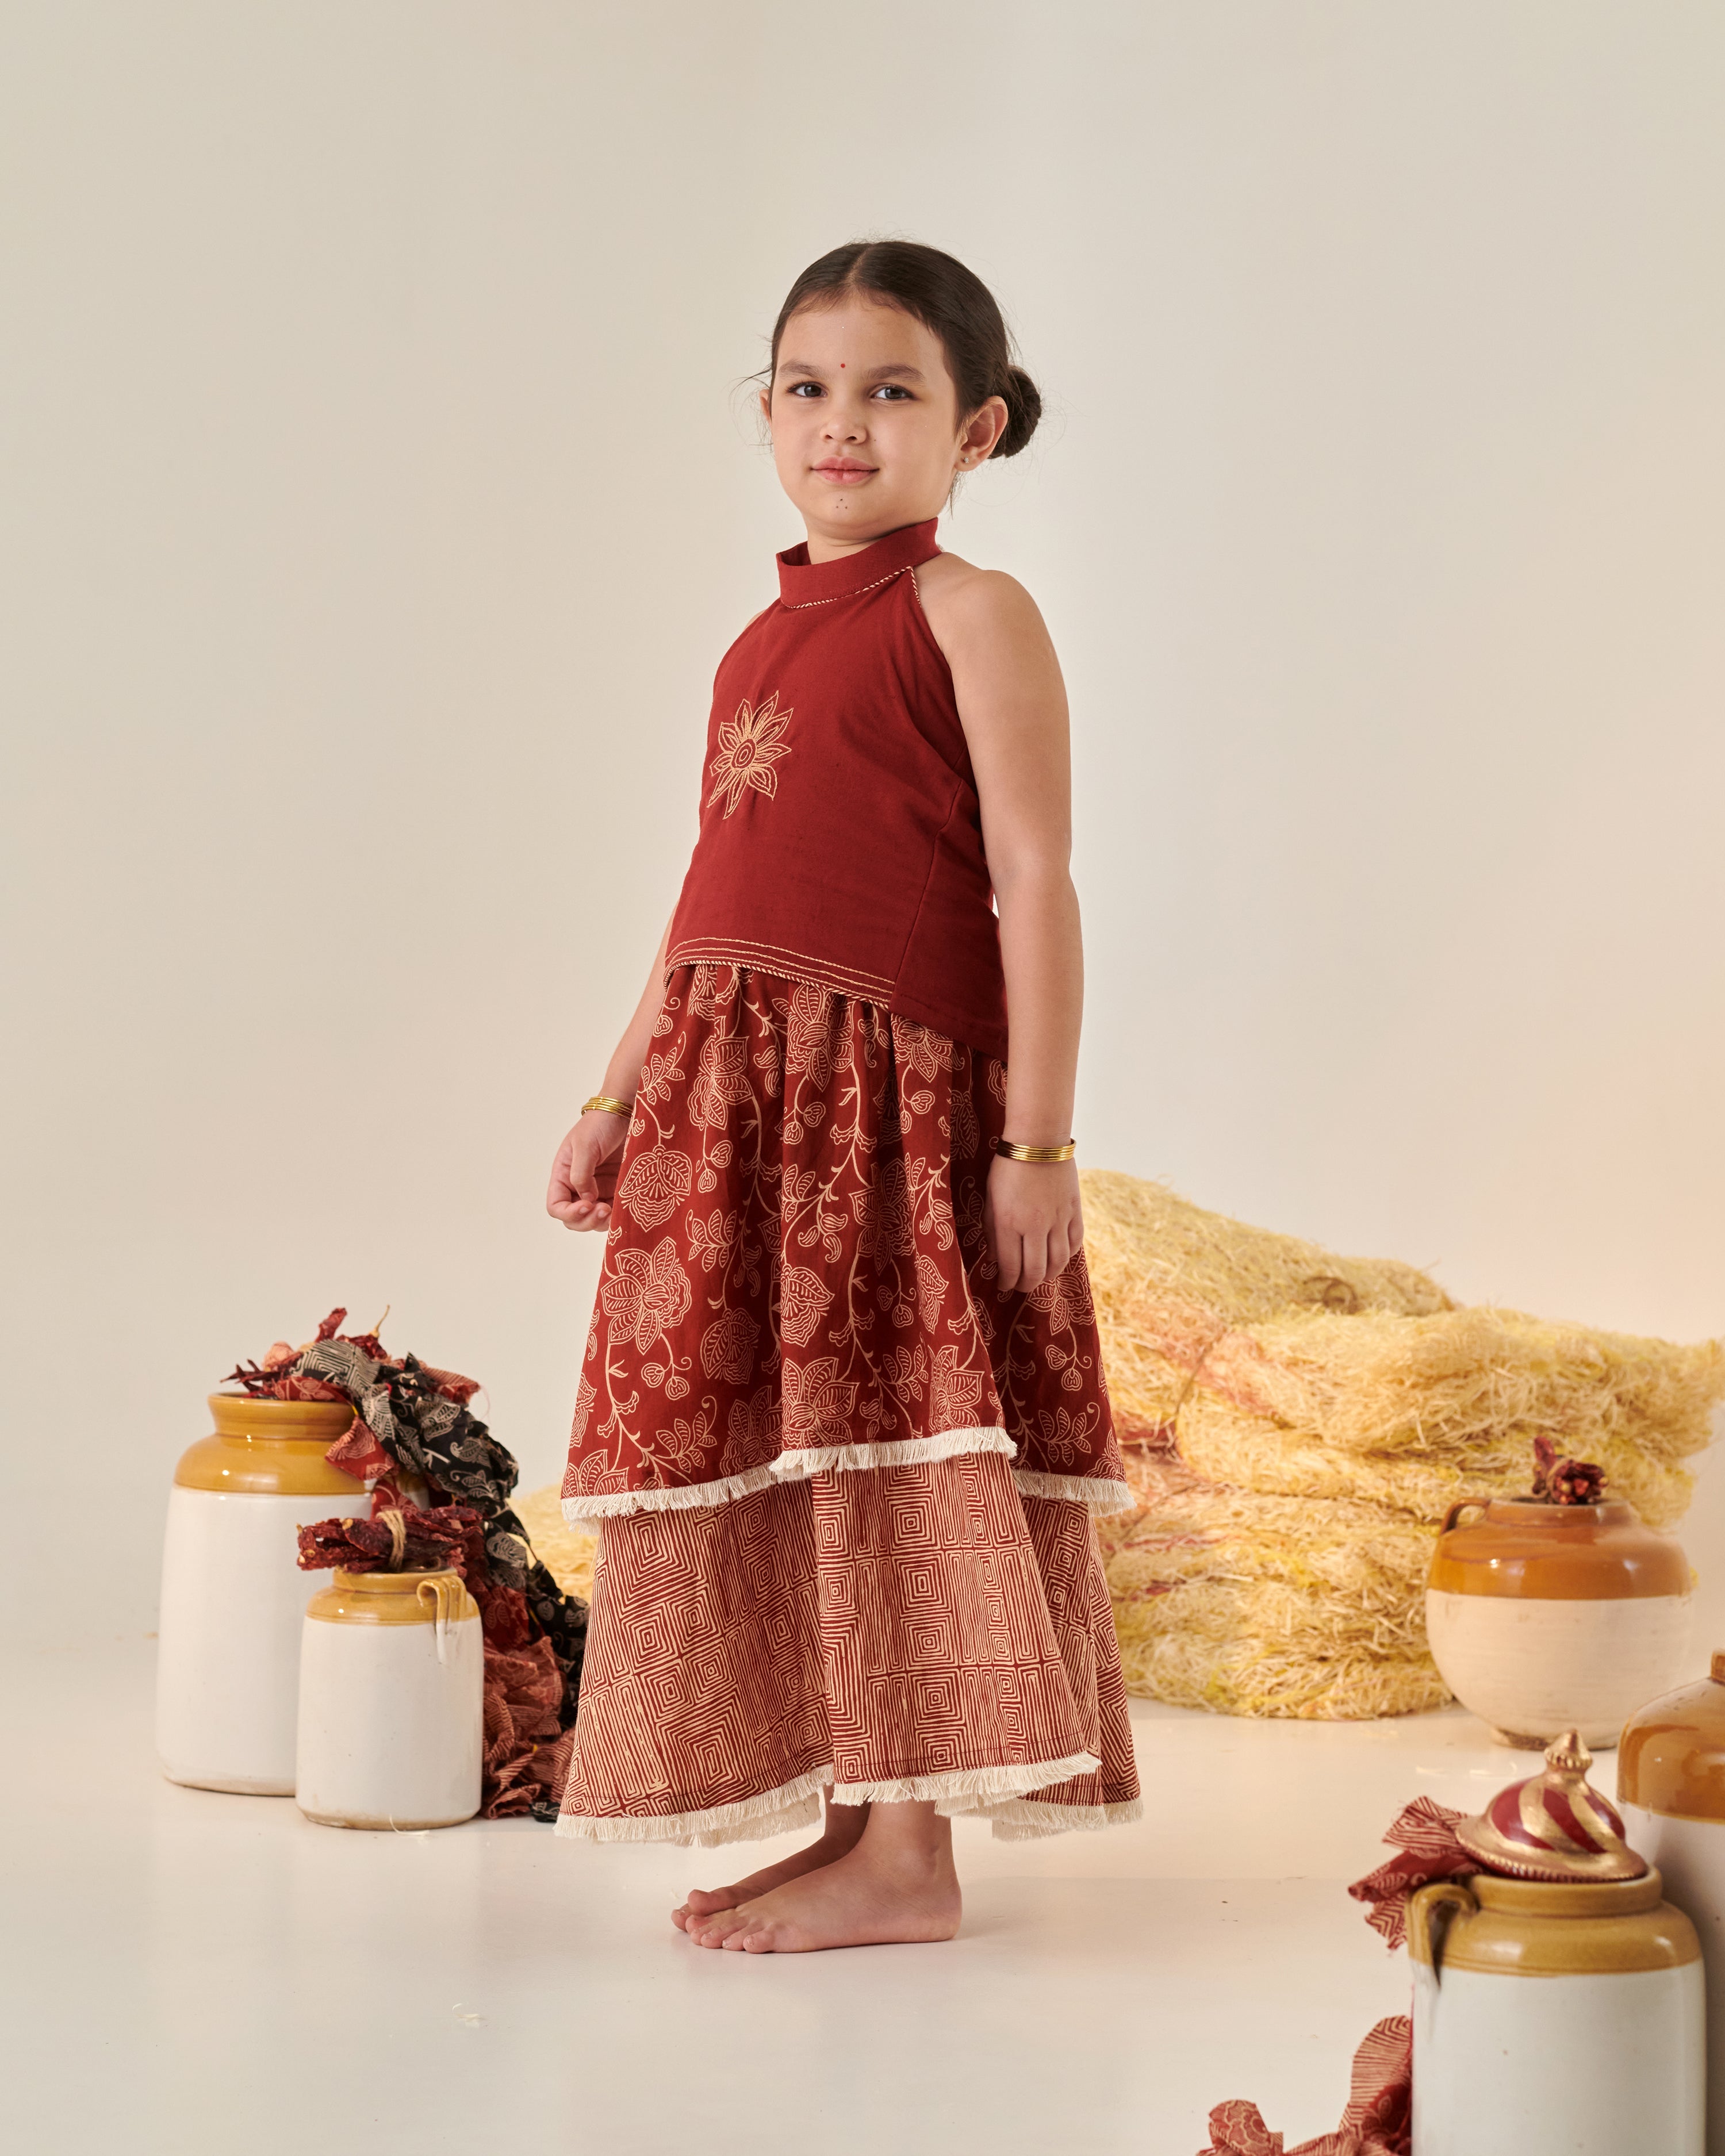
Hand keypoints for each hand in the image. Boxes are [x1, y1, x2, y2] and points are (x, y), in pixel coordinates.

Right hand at [547, 1109, 628, 1230]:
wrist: (627, 1112)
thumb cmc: (601, 1123)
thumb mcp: (585, 1146)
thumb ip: (581, 1174)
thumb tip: (586, 1200)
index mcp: (563, 1175)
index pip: (556, 1205)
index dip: (568, 1213)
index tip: (587, 1205)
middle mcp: (578, 1186)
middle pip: (574, 1218)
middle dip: (587, 1220)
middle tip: (604, 1211)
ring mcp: (599, 1189)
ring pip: (594, 1219)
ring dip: (602, 1221)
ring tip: (614, 1211)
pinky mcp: (617, 1189)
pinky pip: (614, 1211)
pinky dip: (617, 1215)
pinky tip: (624, 1209)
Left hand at [984, 1154, 1082, 1293]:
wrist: (1038, 1141)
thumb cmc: (1007, 1168)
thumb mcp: (990, 1198)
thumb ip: (992, 1230)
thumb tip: (996, 1259)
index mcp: (1009, 1222)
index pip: (1010, 1266)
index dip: (1006, 1282)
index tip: (1003, 1286)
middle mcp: (1035, 1226)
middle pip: (1035, 1271)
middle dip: (1026, 1285)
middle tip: (1021, 1287)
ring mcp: (1058, 1220)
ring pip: (1058, 1262)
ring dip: (1048, 1276)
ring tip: (1040, 1277)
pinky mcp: (1074, 1211)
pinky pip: (1075, 1244)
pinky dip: (1067, 1257)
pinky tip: (1058, 1259)